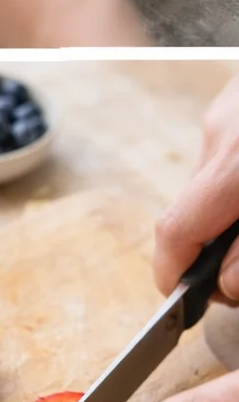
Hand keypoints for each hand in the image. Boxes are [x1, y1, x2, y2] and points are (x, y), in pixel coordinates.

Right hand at [154, 73, 238, 299]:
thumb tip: (223, 285)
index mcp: (236, 164)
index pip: (175, 229)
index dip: (170, 273)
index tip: (180, 301)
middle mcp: (219, 133)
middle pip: (190, 207)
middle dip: (206, 247)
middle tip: (233, 274)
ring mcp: (225, 111)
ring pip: (210, 181)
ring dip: (225, 212)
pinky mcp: (234, 99)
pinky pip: (224, 154)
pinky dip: (235, 182)